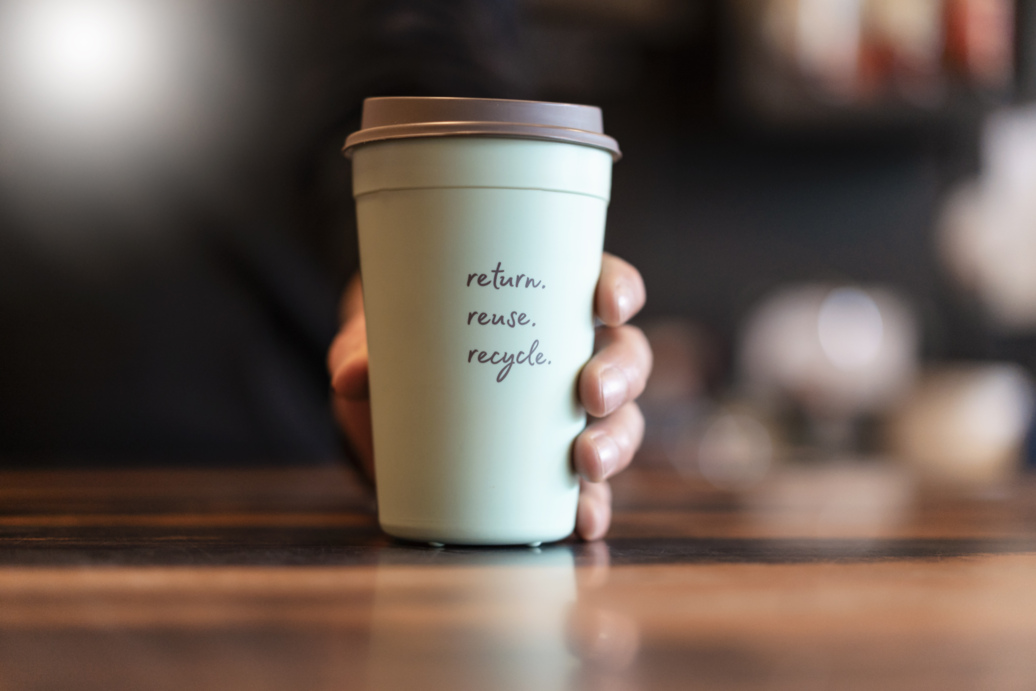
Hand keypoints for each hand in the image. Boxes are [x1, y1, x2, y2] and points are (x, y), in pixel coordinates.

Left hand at [327, 252, 650, 539]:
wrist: (385, 405)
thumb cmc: (399, 347)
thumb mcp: (379, 339)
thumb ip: (361, 349)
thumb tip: (351, 375)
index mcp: (545, 299)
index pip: (602, 281)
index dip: (618, 289)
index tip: (607, 306)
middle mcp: (570, 353)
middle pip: (626, 355)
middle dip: (620, 375)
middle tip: (591, 395)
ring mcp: (569, 413)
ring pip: (622, 420)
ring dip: (616, 442)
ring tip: (587, 463)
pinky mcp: (553, 468)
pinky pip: (589, 485)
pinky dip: (592, 503)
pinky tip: (584, 520)